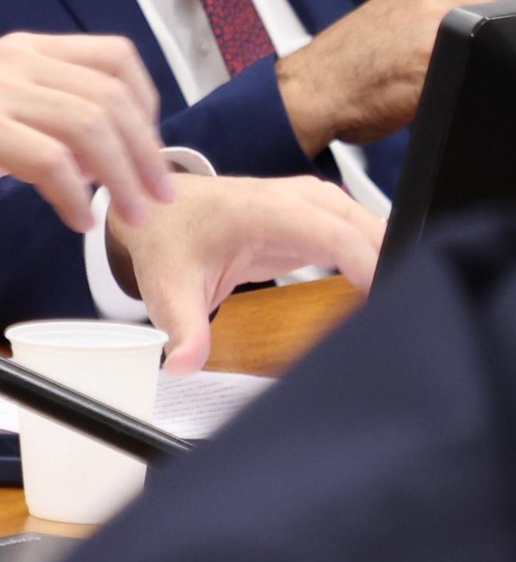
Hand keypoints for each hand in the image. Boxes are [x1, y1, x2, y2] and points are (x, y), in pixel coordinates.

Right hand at [0, 32, 173, 230]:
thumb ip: (44, 113)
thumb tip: (105, 148)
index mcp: (22, 50)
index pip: (114, 58)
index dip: (148, 104)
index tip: (152, 150)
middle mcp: (12, 61)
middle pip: (110, 97)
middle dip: (147, 153)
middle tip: (157, 197)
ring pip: (88, 126)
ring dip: (121, 177)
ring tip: (128, 215)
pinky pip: (48, 160)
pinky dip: (75, 195)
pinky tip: (76, 219)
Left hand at [106, 174, 382, 372]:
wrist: (153, 209)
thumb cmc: (166, 241)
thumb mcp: (168, 289)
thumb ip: (183, 329)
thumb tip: (183, 362)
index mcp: (264, 212)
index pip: (336, 235)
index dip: (372, 267)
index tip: (389, 306)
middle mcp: (291, 199)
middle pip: (364, 225)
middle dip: (393, 264)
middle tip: (408, 316)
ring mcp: (305, 203)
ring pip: (367, 223)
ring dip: (388, 257)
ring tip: (401, 306)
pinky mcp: (311, 216)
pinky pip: (357, 230)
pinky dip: (375, 254)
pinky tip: (383, 289)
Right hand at [278, 0, 515, 152]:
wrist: (311, 89)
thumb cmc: (354, 64)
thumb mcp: (405, 17)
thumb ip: (450, 11)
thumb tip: (495, 26)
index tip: (511, 25)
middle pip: (512, 10)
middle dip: (506, 38)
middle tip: (475, 60)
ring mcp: (441, 24)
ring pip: (500, 43)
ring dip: (492, 60)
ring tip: (452, 79)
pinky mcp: (437, 61)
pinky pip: (485, 72)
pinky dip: (480, 86)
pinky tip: (444, 95)